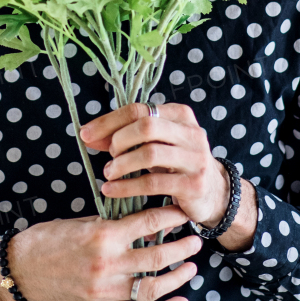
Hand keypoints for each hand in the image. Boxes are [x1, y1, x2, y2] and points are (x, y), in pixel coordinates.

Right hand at [0, 205, 200, 300]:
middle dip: (182, 247)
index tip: (185, 211)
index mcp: (102, 235)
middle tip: (195, 240)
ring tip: (191, 267)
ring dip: (177, 277)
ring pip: (152, 286)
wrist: (21, 269)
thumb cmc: (50, 239)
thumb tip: (149, 224)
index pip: (148, 223)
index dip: (172, 216)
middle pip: (157, 256)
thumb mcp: (83, 221)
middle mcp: (106, 264)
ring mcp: (105, 290)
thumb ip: (115, 223)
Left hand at [80, 102, 231, 227]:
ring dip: (122, 164)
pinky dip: (127, 186)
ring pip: (149, 153)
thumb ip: (126, 136)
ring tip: (108, 173)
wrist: (213, 192)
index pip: (139, 109)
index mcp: (180, 115)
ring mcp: (195, 158)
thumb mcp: (156, 144)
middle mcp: (191, 132)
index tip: (86, 134)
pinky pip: (153, 183)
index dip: (109, 121)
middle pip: (146, 126)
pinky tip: (112, 190)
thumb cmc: (177, 164)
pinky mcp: (193, 184)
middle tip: (108, 155)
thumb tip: (88, 134)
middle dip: (118, 140)